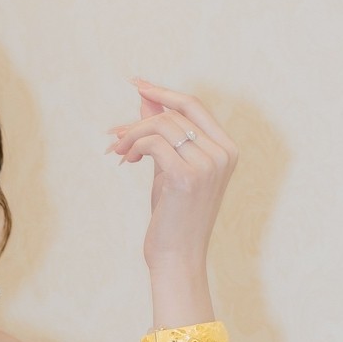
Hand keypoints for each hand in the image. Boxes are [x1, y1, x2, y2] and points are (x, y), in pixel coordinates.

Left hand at [106, 81, 238, 278]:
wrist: (177, 258)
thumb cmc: (173, 217)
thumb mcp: (168, 168)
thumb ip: (162, 134)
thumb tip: (145, 100)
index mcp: (226, 149)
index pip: (194, 106)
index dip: (164, 92)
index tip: (137, 83)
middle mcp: (222, 153)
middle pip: (176, 112)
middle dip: (142, 115)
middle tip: (116, 130)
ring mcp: (208, 164)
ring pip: (162, 125)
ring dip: (133, 135)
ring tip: (119, 151)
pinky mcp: (187, 176)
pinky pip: (153, 143)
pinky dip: (134, 146)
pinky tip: (127, 160)